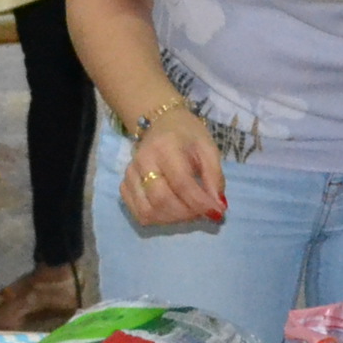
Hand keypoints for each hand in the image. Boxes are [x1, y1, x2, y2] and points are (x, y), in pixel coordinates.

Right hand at [119, 104, 226, 227]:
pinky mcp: (124, 186)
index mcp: (165, 148)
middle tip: (202, 212)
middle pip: (162, 201)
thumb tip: (218, 208)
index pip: (181, 183)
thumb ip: (215, 177)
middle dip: (186, 214)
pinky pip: (138, 213)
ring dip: (172, 219)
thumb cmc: (188, 136)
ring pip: (148, 212)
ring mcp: (130, 175)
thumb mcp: (208, 149)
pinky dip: (157, 219)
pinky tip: (170, 210)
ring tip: (187, 211)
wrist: (161, 123)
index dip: (200, 203)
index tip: (217, 213)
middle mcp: (143, 162)